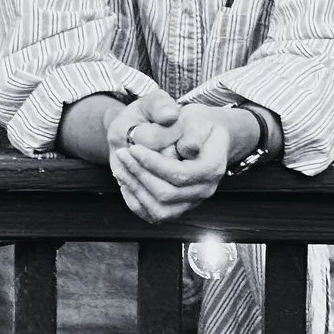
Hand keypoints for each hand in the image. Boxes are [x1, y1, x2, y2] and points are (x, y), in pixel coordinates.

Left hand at [107, 93, 245, 223]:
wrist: (206, 135)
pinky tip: (127, 183)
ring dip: (136, 190)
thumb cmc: (199, 123)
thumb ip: (192, 131)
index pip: (179, 175)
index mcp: (211, 168)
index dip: (152, 164)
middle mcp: (204, 190)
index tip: (134, 148)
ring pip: (159, 210)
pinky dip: (137, 202)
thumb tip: (186, 148)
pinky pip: (155, 215)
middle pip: (166, 194)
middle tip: (123, 154)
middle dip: (139, 174)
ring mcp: (192, 202)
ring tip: (121, 168)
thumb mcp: (196, 117)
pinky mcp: (179, 207)